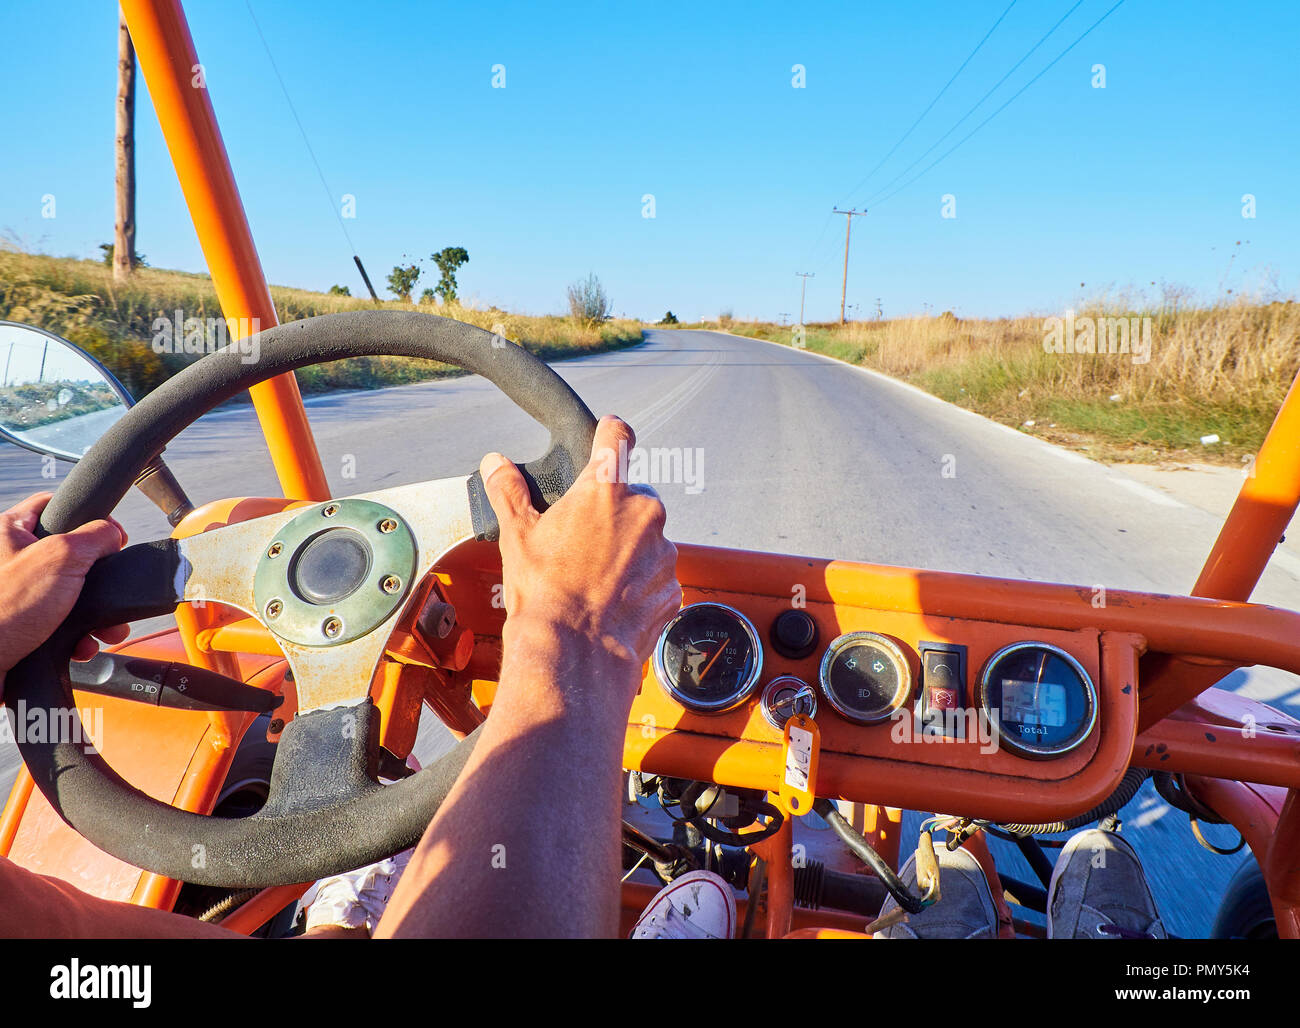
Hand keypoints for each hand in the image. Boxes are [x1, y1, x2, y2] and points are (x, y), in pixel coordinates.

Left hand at [0, 493, 128, 699]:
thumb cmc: (3, 612)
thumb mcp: (60, 558)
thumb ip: (94, 536)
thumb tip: (112, 535)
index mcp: (10, 532)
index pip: (53, 505)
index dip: (89, 516)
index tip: (111, 536)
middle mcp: (12, 560)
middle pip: (71, 554)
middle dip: (99, 578)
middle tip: (107, 587)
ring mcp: (18, 593)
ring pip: (73, 593)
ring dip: (95, 614)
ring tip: (102, 628)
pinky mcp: (25, 623)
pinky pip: (64, 623)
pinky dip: (79, 635)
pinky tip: (80, 644)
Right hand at [479, 416, 680, 700]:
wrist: (575, 655)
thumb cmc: (545, 594)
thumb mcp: (517, 536)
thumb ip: (510, 492)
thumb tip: (496, 463)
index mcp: (605, 490)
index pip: (617, 437)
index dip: (610, 433)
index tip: (608, 434)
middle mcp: (644, 513)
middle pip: (634, 495)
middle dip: (615, 511)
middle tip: (585, 539)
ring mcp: (664, 552)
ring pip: (648, 537)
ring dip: (629, 549)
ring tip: (596, 578)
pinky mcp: (672, 587)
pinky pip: (656, 575)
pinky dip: (640, 583)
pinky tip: (613, 601)